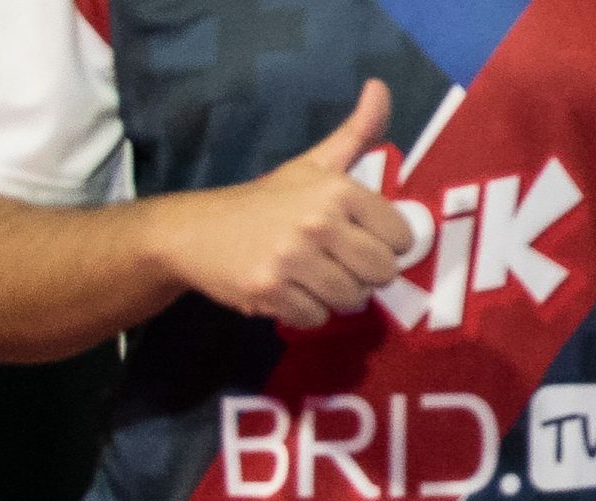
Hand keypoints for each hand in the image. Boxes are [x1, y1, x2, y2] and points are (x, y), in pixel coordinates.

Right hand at [159, 79, 412, 327]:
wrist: (196, 232)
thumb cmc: (266, 200)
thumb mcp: (314, 163)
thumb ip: (356, 132)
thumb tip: (381, 86)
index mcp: (337, 190)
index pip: (399, 237)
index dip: (384, 243)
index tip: (361, 238)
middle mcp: (317, 223)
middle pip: (381, 273)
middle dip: (364, 274)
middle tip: (337, 261)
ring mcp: (292, 260)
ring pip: (352, 299)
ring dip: (336, 295)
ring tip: (312, 275)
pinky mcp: (270, 292)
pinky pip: (317, 318)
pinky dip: (306, 311)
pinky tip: (288, 289)